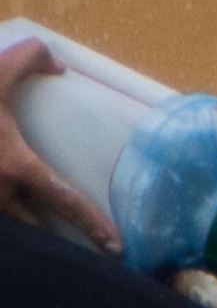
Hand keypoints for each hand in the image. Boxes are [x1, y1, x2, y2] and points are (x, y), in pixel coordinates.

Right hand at [0, 38, 121, 253]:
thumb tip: (60, 65)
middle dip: (58, 238)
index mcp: (14, 167)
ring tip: (48, 240)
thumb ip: (30, 57)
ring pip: (10, 224)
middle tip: (87, 250)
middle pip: (36, 224)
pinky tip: (16, 209)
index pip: (64, 201)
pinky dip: (9, 217)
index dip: (92, 224)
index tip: (114, 245)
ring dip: (27, 232)